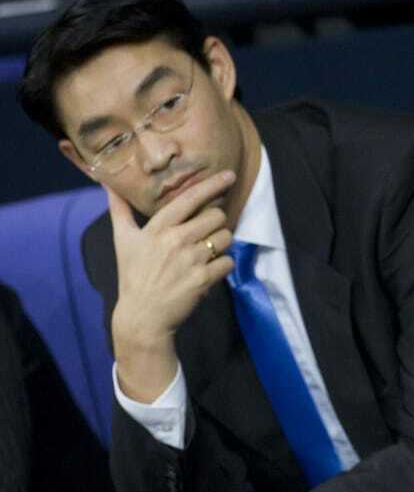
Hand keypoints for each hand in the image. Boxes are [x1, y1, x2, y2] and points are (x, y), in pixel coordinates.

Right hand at [108, 170, 236, 401]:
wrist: (142, 316)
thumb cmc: (133, 275)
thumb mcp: (122, 240)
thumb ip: (118, 209)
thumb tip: (106, 182)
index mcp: (157, 228)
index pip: (189, 198)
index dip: (212, 184)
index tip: (229, 175)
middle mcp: (175, 240)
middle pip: (216, 216)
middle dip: (216, 223)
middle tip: (205, 234)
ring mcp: (190, 260)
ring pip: (226, 237)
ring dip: (221, 244)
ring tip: (206, 253)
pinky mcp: (203, 279)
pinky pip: (228, 261)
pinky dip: (223, 265)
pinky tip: (209, 271)